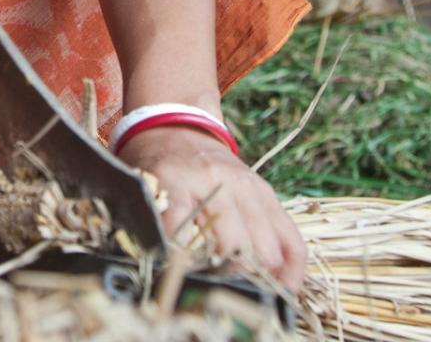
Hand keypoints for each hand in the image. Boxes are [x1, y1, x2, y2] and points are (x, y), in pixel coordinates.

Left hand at [117, 125, 306, 293]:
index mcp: (175, 179)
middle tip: (214, 302)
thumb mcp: (139, 189)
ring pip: (267, 248)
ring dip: (259, 282)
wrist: (176, 126)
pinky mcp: (268, 196)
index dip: (182, 266)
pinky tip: (284, 292)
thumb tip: (162, 273)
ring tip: (246, 303)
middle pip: (235, 246)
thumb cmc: (152, 166)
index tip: (179, 290)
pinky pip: (291, 239)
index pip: (182, 228)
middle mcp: (217, 182)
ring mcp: (248, 188)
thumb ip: (148, 226)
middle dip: (226, 282)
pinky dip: (291, 271)